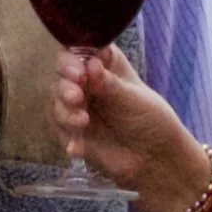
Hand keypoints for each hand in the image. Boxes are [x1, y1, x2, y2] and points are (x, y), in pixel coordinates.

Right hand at [53, 48, 210, 211]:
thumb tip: (90, 64)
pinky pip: (60, 129)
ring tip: (82, 122)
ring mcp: (78, 105)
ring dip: (65, 111)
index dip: (74, 58)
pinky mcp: (72, 131)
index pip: (82, 50)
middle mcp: (87, 81)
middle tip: (76, 97)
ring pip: (57, 101)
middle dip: (65, 85)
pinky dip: (66, 137)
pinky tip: (76, 148)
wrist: (154, 161)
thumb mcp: (134, 100)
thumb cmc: (151, 120)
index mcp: (105, 64)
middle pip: (63, 74)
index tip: (78, 71)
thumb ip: (110, 84)